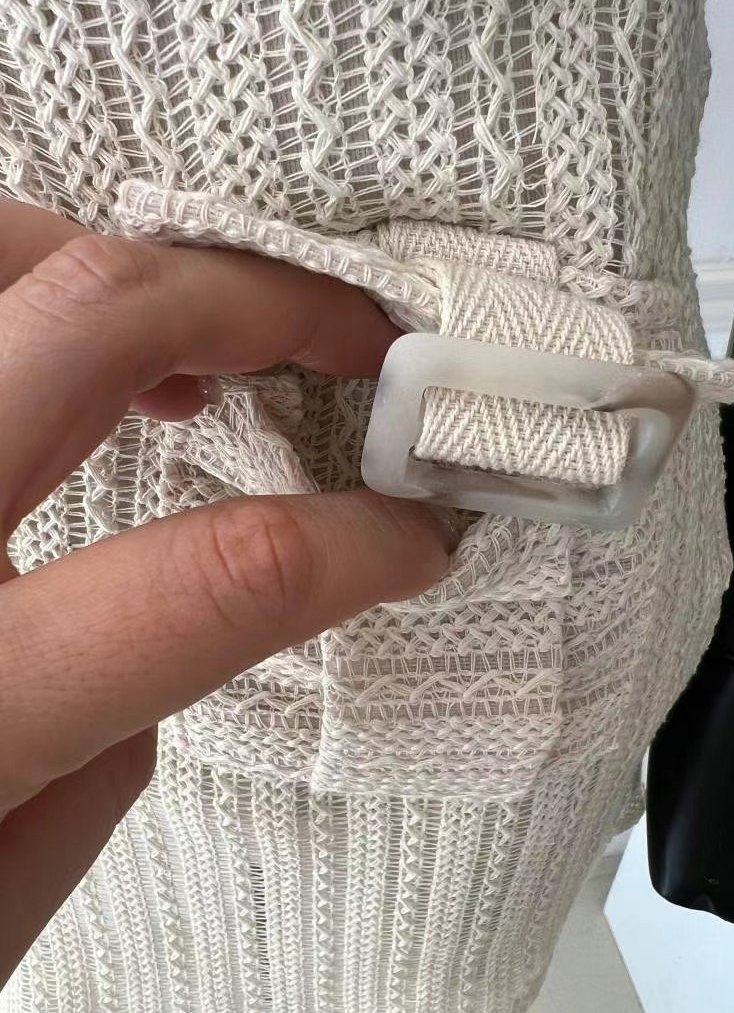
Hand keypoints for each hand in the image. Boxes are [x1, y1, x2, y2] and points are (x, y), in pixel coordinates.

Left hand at [0, 200, 454, 985]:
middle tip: (347, 340)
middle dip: (258, 302)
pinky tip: (58, 353)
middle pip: (93, 320)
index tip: (414, 532)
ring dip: (121, 266)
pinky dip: (18, 280)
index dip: (353, 543)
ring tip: (197, 345)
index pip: (215, 579)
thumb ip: (115, 746)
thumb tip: (194, 611)